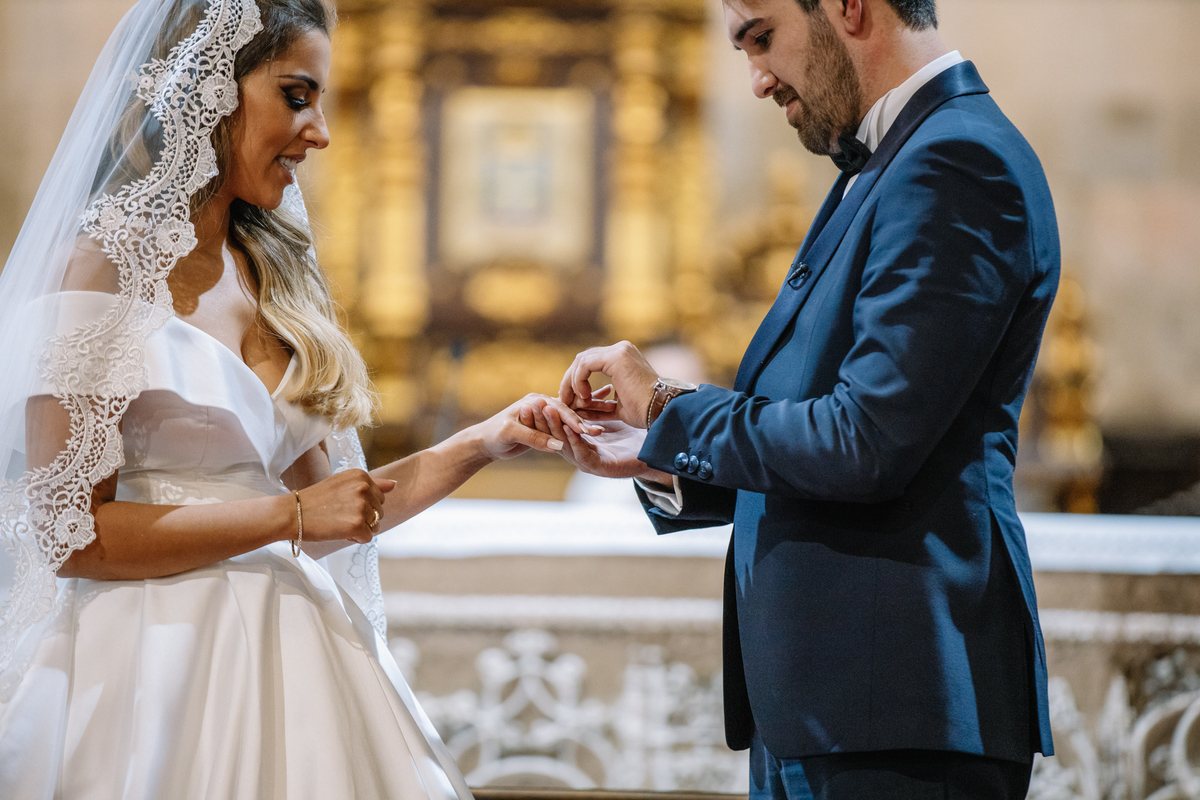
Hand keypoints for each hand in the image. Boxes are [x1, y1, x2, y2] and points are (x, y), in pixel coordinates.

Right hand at [296, 469, 394, 543]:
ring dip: (360, 529)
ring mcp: (361, 506)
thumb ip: (372, 484)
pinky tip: (339, 532)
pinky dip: (355, 539)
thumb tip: (395, 484)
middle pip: (380, 512)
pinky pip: (368, 538)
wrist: (291, 513)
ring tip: (338, 523)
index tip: (342, 504)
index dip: (363, 506)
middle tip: (338, 515)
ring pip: (376, 526)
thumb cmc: (315, 500)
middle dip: (363, 518)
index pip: (380, 497)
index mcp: (361, 475)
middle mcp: (364, 488)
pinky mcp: (357, 525)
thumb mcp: (343, 484)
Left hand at [478, 393, 601, 461]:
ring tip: (601, 434)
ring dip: (584, 425)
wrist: (485, 442)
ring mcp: (546, 415)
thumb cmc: (494, 435)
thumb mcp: (511, 434)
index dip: (572, 421)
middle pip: (567, 413)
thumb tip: (557, 445)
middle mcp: (542, 404)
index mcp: (535, 400)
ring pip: (569, 421)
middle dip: (583, 422)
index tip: (586, 431)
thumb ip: (533, 437)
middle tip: (600, 433)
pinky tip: (593, 433)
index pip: (558, 410)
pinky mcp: (546, 427)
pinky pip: (565, 428)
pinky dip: (578, 430)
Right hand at [526, 401, 656, 479]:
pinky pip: (582, 453)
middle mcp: (582, 450)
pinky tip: (568, 429)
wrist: (656, 451)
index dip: (547, 412)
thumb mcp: (613, 416)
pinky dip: (573, 441)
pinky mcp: (599, 468)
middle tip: (533, 403)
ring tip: (547, 411)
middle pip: (557, 433)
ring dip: (555, 427)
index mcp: (582, 439)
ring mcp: (589, 460)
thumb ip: (601, 406)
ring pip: (565, 443)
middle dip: (544, 418)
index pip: (559, 424)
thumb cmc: (636, 436)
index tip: (537, 398)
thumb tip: (596, 387)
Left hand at [559, 341, 658, 428]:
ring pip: (581, 361)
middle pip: (583, 359)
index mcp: (623, 358)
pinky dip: (579, 382)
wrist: (663, 411)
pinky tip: (585, 398)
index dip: (577, 380)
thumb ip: (599, 402)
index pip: (591, 362)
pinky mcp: (616, 357)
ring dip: (572, 383)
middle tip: (565, 400)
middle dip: (570, 381)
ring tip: (575, 402)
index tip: (571, 399)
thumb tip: (579, 406)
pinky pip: (585, 365)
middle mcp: (621, 350)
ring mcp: (619, 351)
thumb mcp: (617, 406)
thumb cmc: (645, 413)